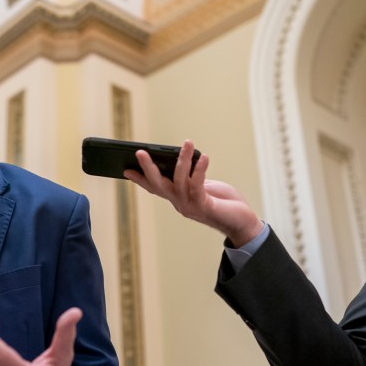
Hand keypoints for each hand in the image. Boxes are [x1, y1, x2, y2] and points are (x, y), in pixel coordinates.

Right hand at [124, 140, 262, 246]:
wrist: (241, 222)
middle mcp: (179, 203)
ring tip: (188, 143)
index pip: (153, 187)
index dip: (139, 178)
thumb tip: (181, 158)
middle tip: (140, 152)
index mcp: (176, 198)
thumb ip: (190, 176)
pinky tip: (204, 158)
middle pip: (159, 185)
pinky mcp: (204, 206)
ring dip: (183, 160)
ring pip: (179, 181)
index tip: (125, 169)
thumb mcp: (203, 185)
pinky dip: (199, 170)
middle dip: (148, 168)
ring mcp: (190, 206)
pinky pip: (197, 186)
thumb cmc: (222, 201)